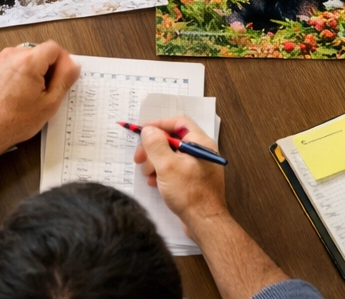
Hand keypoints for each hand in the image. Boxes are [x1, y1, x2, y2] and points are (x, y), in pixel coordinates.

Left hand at [0, 42, 79, 160]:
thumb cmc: (14, 121)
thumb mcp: (49, 104)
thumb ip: (65, 80)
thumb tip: (73, 65)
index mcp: (28, 61)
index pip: (54, 48)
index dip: (63, 62)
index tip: (63, 76)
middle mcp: (12, 55)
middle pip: (40, 51)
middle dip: (48, 67)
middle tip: (48, 89)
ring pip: (26, 56)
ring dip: (33, 69)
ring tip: (31, 92)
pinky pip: (12, 62)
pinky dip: (19, 72)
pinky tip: (18, 91)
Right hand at [134, 117, 229, 233]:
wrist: (205, 223)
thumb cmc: (189, 193)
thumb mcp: (167, 166)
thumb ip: (156, 144)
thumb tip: (148, 130)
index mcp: (200, 143)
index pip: (178, 122)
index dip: (159, 124)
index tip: (142, 131)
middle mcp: (201, 152)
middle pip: (173, 139)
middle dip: (154, 147)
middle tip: (139, 157)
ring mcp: (198, 167)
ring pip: (172, 155)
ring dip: (155, 162)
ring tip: (147, 174)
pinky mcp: (194, 180)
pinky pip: (175, 169)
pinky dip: (163, 173)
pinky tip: (155, 183)